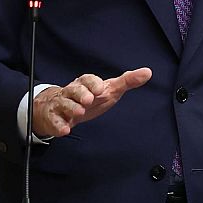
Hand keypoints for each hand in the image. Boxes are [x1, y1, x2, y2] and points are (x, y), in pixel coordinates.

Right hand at [32, 68, 151, 138]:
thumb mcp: (109, 89)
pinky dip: (59, 125)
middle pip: (74, 90)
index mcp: (85, 83)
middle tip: (89, 100)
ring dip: (71, 108)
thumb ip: (127, 81)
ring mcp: (61, 105)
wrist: (60, 108)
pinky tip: (65, 130)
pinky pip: (55, 121)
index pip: (88, 79)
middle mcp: (71, 92)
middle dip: (81, 94)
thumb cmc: (89, 97)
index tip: (100, 89)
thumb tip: (147, 72)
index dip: (93, 83)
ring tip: (79, 113)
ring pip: (64, 104)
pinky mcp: (54, 119)